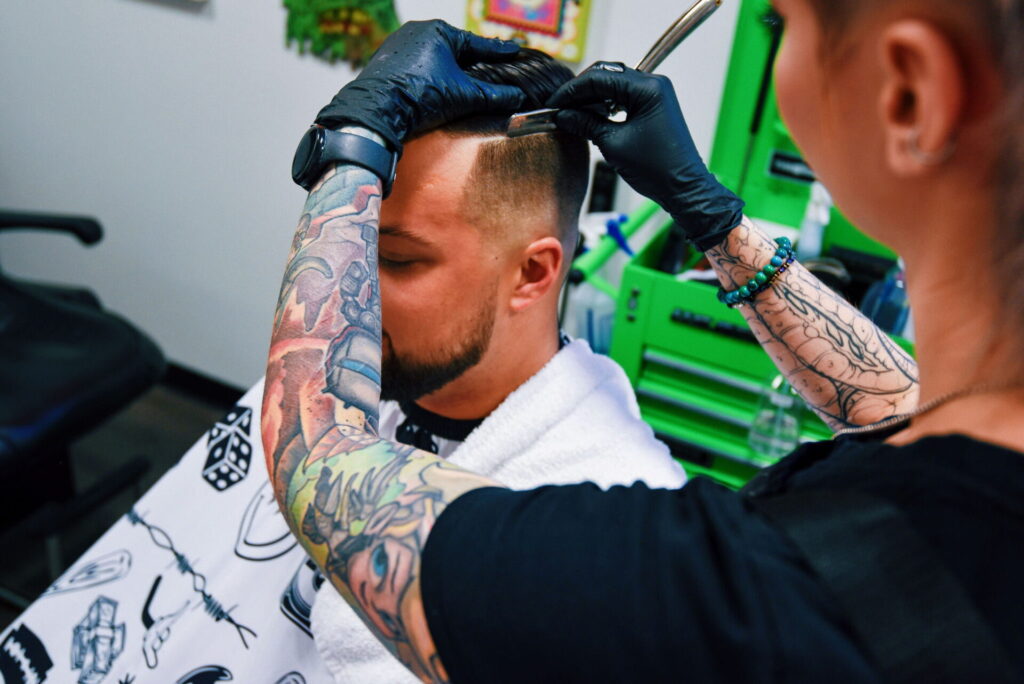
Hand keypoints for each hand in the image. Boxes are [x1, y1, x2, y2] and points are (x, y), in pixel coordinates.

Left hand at [315, 20, 525, 153]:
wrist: (378, 110)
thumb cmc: (422, 95)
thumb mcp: (464, 95)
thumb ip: (494, 95)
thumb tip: (518, 97)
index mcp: (438, 31)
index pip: (476, 44)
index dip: (497, 51)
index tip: (514, 51)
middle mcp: (416, 32)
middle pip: (454, 49)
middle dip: (471, 60)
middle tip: (489, 66)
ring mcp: (398, 46)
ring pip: (433, 57)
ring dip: (448, 69)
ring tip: (463, 79)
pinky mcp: (385, 63)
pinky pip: (415, 66)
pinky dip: (429, 75)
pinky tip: (434, 86)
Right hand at [548, 62, 743, 250]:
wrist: (682, 187)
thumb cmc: (656, 169)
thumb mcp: (613, 144)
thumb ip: (586, 124)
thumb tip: (563, 115)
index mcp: (647, 88)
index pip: (599, 78)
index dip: (572, 90)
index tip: (554, 102)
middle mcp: (653, 84)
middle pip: (607, 76)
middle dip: (581, 91)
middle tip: (560, 107)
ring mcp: (655, 94)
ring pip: (614, 85)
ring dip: (592, 97)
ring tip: (572, 113)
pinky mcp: (654, 105)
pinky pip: (624, 96)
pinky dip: (606, 104)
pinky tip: (591, 116)